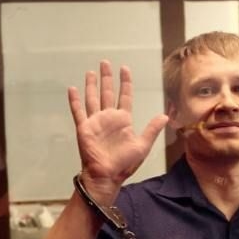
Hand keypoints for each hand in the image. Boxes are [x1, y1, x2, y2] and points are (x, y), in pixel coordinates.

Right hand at [68, 61, 168, 202]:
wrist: (107, 175)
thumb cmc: (125, 163)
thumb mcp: (143, 145)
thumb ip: (152, 129)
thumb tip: (166, 116)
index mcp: (123, 120)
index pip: (124, 96)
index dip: (125, 82)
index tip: (124, 68)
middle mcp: (109, 118)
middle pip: (107, 92)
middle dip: (107, 78)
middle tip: (105, 62)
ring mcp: (96, 122)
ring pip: (92, 98)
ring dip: (91, 85)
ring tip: (91, 71)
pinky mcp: (84, 128)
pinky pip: (78, 111)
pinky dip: (75, 101)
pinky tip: (72, 89)